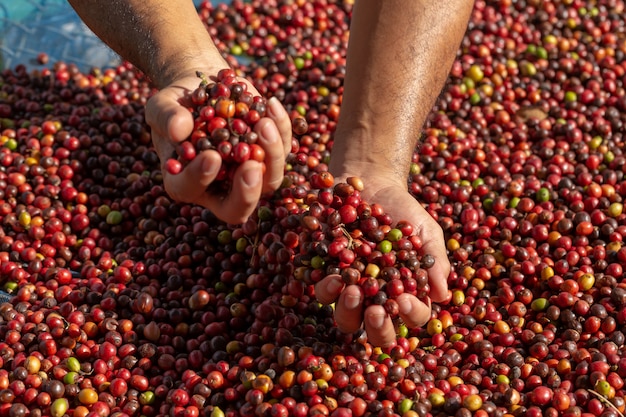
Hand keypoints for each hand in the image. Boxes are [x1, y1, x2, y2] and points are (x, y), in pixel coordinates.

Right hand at [145, 73, 291, 223]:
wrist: (201, 89)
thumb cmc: (175, 105)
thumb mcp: (162, 106)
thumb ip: (166, 117)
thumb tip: (179, 129)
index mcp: (185, 182)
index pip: (192, 189)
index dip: (201, 177)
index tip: (211, 156)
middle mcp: (220, 186)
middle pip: (240, 205)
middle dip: (248, 189)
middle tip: (252, 165)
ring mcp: (247, 173)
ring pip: (270, 179)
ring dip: (272, 154)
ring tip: (264, 123)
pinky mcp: (267, 153)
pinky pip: (282, 149)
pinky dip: (281, 128)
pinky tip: (271, 104)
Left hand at [315, 174, 449, 347]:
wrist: (370, 183)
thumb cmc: (403, 212)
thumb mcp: (425, 231)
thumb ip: (434, 260)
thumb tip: (442, 294)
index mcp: (405, 294)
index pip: (412, 315)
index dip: (410, 313)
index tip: (404, 299)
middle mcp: (377, 300)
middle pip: (377, 331)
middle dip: (377, 327)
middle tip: (375, 311)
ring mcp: (349, 291)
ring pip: (346, 319)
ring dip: (348, 311)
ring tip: (352, 290)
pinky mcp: (324, 275)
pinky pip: (322, 292)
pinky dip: (327, 288)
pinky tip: (333, 275)